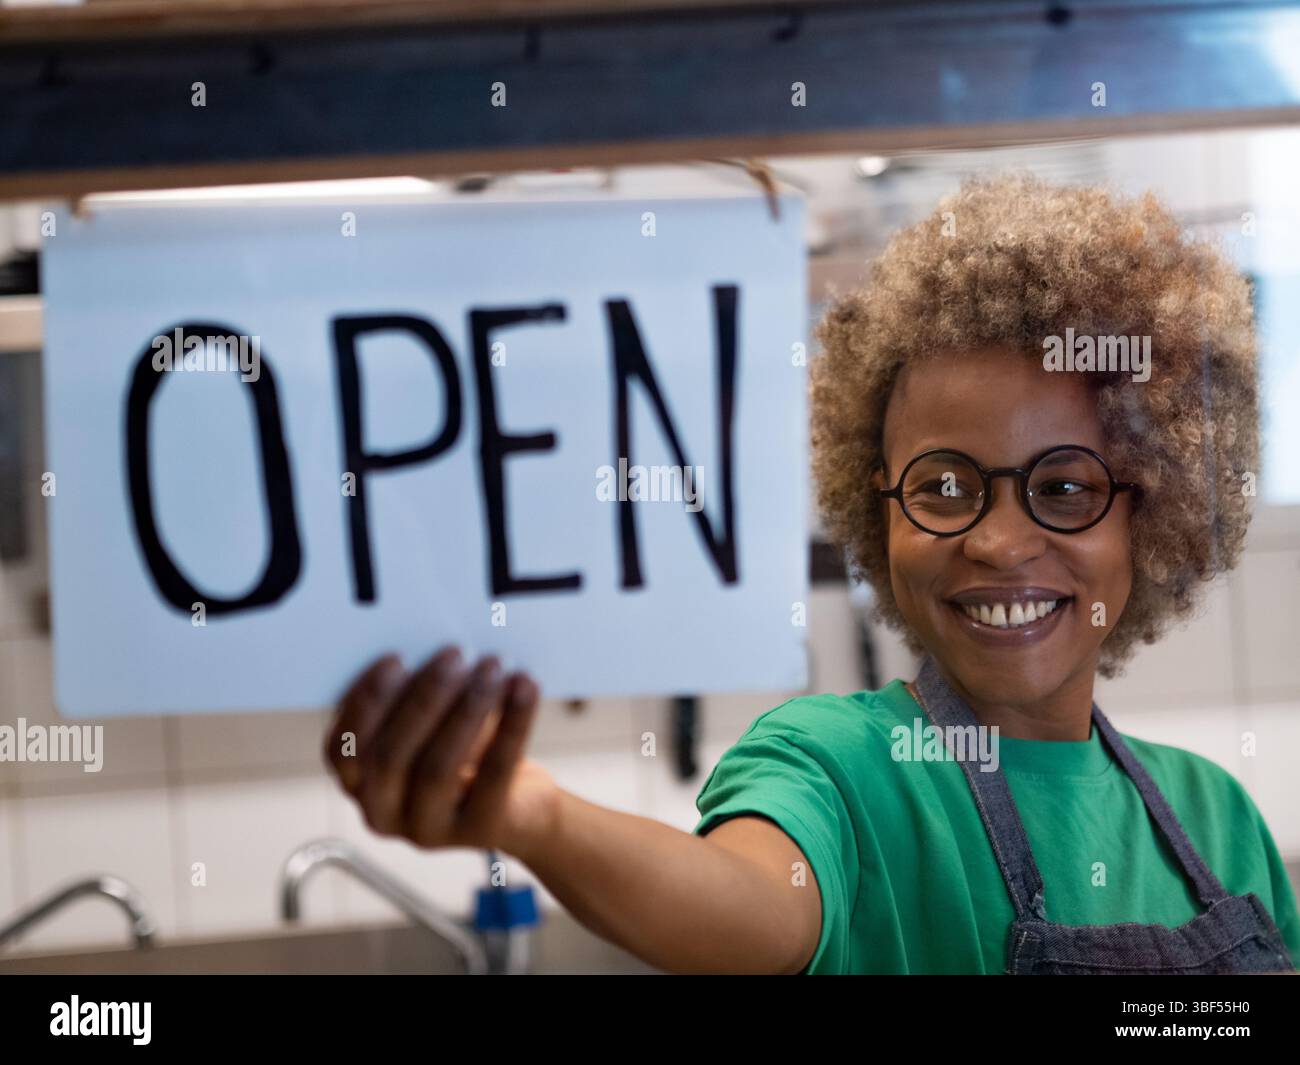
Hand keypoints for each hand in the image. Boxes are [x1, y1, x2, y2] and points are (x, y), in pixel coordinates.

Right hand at [323, 646, 558, 858]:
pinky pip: (494, 774)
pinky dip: (511, 724)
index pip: (343, 749)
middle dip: (423, 698)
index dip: (365, 704)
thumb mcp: (430, 727)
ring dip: (467, 708)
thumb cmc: (465, 752)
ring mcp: (428, 830)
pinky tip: (523, 688)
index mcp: (358, 784)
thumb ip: (415, 697)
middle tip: (453, 654)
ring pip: (438, 767)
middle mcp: (383, 813)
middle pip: (391, 756)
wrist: (522, 808)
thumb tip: (431, 646)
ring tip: (492, 668)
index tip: (395, 659)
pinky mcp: (479, 831)